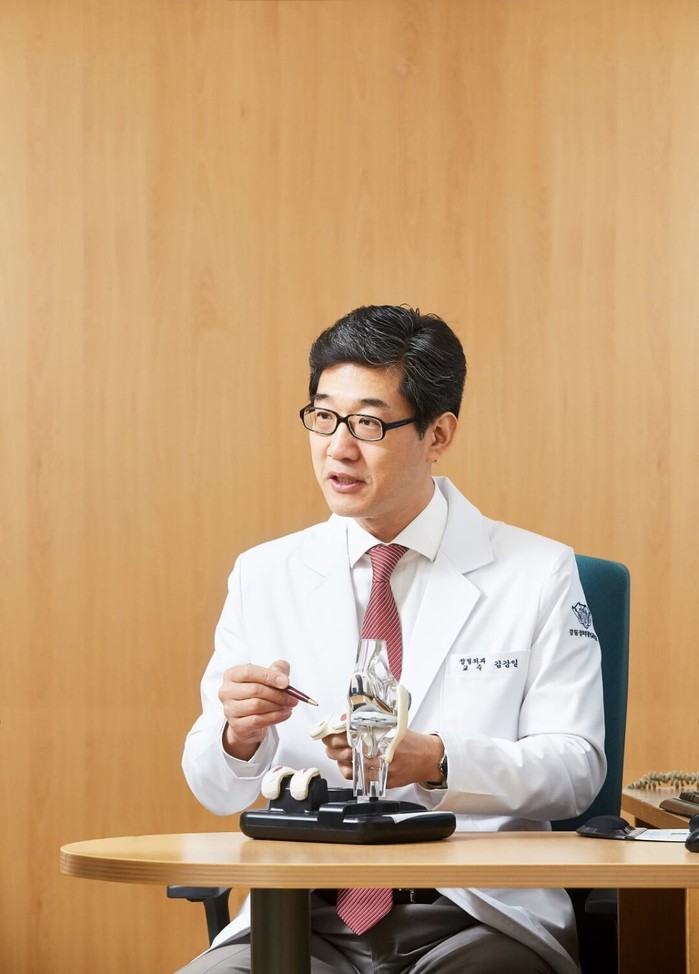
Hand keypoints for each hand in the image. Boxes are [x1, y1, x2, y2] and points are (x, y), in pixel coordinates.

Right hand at [219, 660, 297, 760]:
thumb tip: (283, 678)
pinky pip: (258, 720)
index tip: (286, 682)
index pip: (249, 672)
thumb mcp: (268, 676)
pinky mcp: (236, 725)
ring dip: (277, 706)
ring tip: (289, 706)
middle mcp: (226, 691)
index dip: (269, 676)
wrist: (248, 718)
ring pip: (257, 706)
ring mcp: (229, 709)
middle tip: (293, 698)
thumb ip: (277, 669)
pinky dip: (275, 717)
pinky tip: (285, 714)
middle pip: (255, 690)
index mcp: (232, 674)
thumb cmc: (257, 692)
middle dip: (278, 694)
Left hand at [322, 728, 443, 788]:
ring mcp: (380, 768)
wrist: (428, 758)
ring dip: (338, 759)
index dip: (334, 733)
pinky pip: (358, 778)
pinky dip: (348, 772)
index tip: (327, 730)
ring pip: (349, 766)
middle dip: (332, 746)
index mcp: (382, 735)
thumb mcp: (392, 725)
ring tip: (335, 753)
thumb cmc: (410, 741)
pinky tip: (347, 765)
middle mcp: (380, 752)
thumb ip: (371, 725)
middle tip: (327, 742)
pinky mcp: (381, 780)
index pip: (350, 733)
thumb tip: (345, 722)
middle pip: (346, 750)